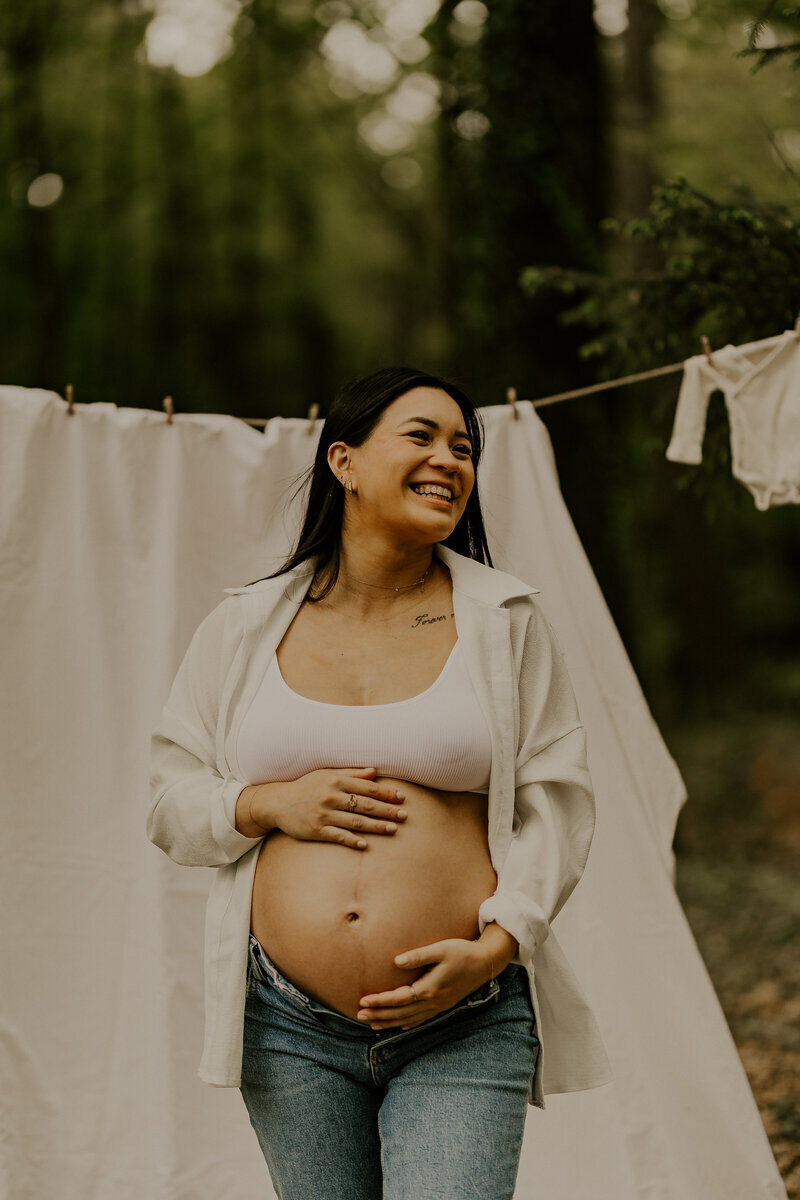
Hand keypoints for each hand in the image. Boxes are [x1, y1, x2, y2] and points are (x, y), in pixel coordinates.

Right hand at [267, 767, 406, 849]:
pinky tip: (365, 845)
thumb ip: (351, 773)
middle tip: (404, 815)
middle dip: (387, 810)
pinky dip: (352, 840)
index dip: (386, 792)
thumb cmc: (306, 786)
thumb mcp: (326, 774)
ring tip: (392, 829)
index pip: (367, 787)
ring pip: (355, 822)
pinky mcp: (316, 830)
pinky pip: (337, 836)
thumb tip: (374, 771)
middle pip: (365, 805)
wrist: (278, 802)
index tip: (401, 797)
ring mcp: (323, 815)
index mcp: (336, 781)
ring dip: (376, 826)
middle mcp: (331, 797)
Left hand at [357, 938, 491, 1029]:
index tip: (363, 1001)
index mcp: (430, 988)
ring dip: (389, 1022)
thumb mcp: (441, 949)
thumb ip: (418, 956)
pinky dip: (406, 1024)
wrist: (485, 963)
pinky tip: (399, 1026)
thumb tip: (396, 961)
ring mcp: (438, 1006)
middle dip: (379, 1015)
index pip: (399, 999)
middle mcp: (433, 1002)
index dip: (380, 1001)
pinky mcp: (443, 1005)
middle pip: (401, 1013)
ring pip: (409, 1020)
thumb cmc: (462, 952)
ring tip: (371, 1023)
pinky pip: (420, 1019)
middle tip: (359, 1015)